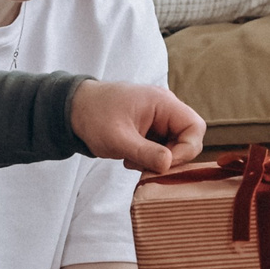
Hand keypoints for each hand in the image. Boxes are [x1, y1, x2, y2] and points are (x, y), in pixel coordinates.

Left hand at [71, 80, 205, 172]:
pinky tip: (131, 158)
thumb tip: (169, 165)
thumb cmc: (94, 116)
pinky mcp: (152, 129)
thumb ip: (145, 152)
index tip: (165, 164)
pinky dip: (151, 158)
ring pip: (176, 145)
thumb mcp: (118, 138)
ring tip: (133, 161)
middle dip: (171, 157)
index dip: (187, 149)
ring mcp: (160, 119)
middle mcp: (166, 108)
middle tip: (146, 166)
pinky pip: (163, 147)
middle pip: (189, 138)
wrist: (74, 110)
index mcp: (163, 102)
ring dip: (159, 159)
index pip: (195, 127)